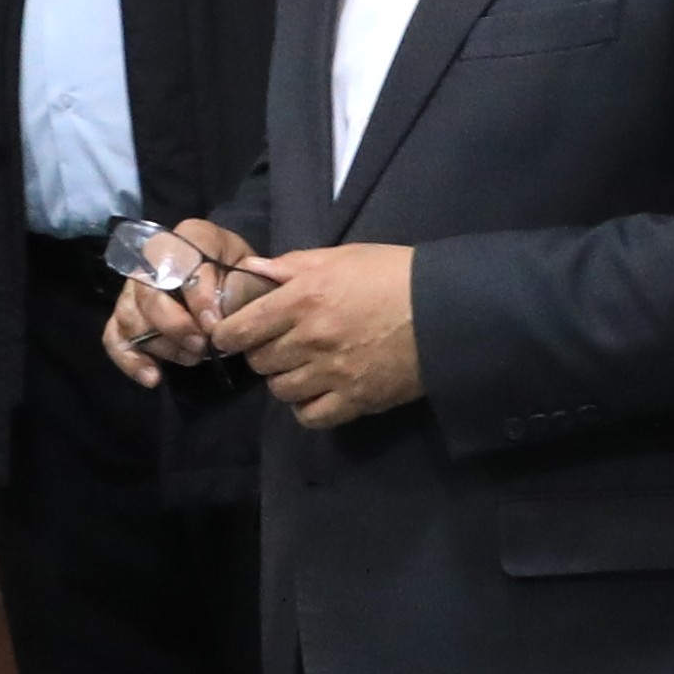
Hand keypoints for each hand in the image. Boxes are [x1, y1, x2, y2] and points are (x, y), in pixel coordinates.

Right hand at [106, 218, 255, 380]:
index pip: (179, 261)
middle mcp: (154, 258)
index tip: (215, 324)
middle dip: (175, 325)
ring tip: (193, 357)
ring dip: (162, 345)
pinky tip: (153, 377)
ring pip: (131, 317)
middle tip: (202, 346)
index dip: (196, 295)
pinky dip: (130, 360)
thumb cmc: (245, 280)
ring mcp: (135, 289)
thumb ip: (243, 287)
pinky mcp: (126, 316)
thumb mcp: (256, 275)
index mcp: (191, 237)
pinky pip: (114, 337)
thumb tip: (219, 310)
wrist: (238, 291)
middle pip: (148, 292)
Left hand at [222, 241, 425, 427]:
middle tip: (278, 344)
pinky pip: (311, 416)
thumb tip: (251, 271)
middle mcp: (311, 340)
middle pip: (260, 361)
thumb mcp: (340, 257)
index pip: (240, 329)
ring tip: (300, 367)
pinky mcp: (356, 400)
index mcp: (302, 299)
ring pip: (281, 390)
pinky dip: (307, 408)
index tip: (230, 335)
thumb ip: (291, 266)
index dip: (228, 334)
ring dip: (284, 379)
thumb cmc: (392, 273)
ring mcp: (333, 374)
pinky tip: (315, 392)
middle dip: (262, 353)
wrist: (445, 308)